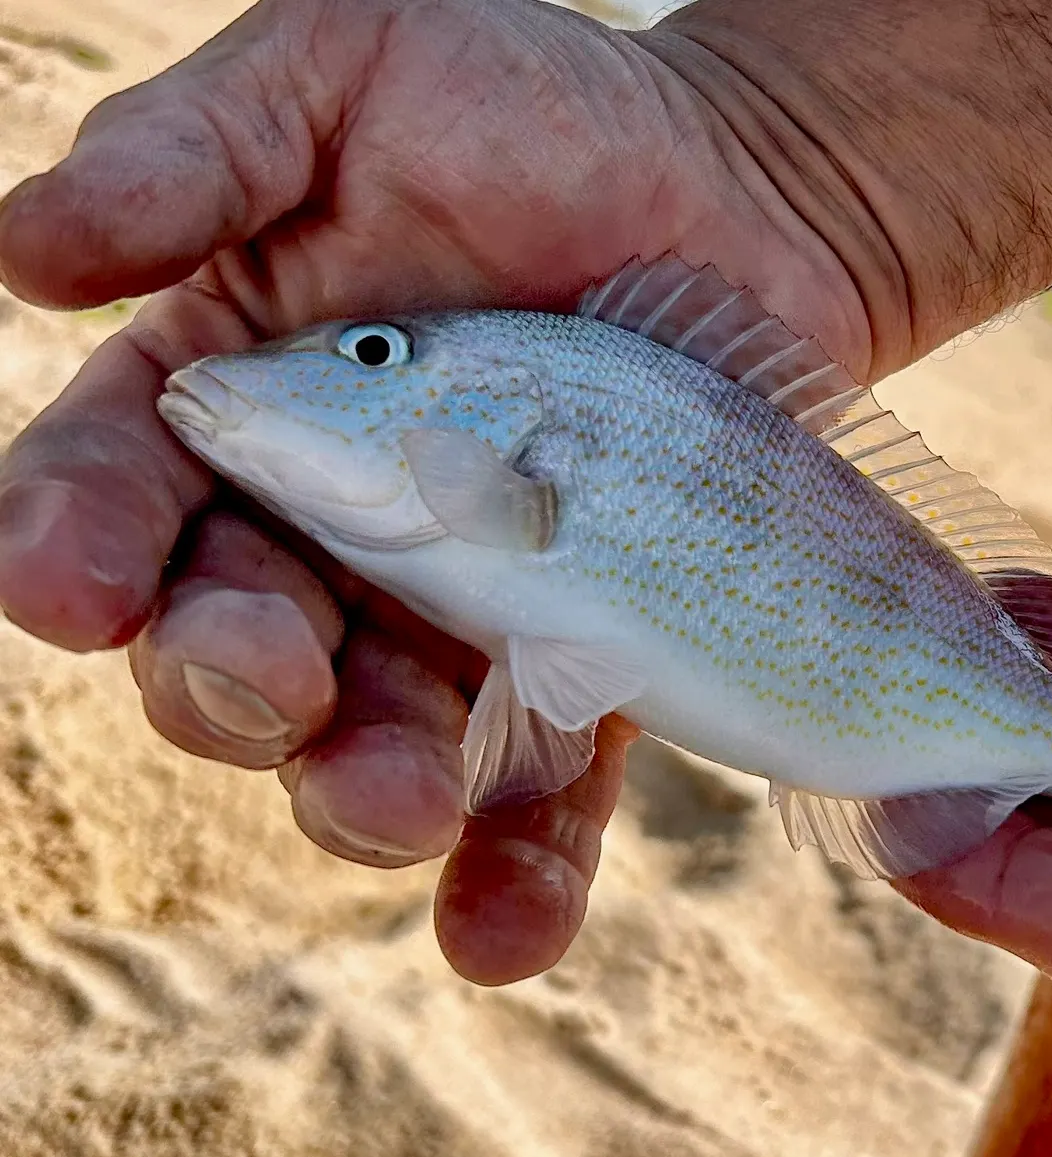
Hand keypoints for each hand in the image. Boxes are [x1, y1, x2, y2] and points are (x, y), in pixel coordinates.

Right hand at [0, 0, 879, 983]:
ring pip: (370, 745)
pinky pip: (537, 792)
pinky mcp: (582, 668)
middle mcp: (333, 538)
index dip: (75, 548)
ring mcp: (457, 620)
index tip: (69, 589)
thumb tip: (27, 252)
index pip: (120, 492)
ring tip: (398, 806)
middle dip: (229, 684)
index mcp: (246, 403)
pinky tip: (503, 937)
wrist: (741, 205)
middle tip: (269, 683)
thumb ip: (208, 154)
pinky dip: (514, 873)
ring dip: (359, 796)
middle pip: (232, 650)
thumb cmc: (542, 121)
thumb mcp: (355, 70)